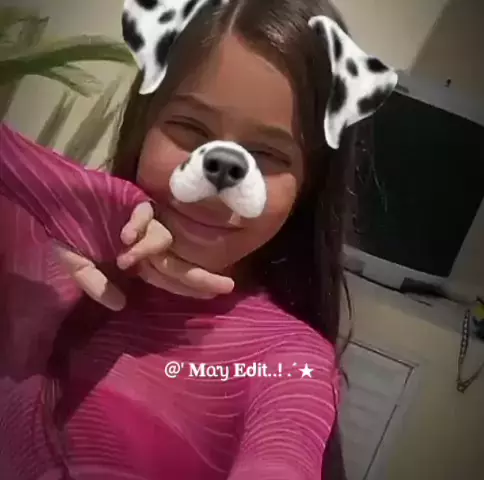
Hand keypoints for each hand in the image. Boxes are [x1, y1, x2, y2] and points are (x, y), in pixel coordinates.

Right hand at [56, 202, 234, 309]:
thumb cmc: (68, 233)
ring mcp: (142, 223)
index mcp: (136, 261)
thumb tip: (121, 305)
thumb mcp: (77, 266)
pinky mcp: (133, 200)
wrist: (55, 198)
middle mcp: (145, 244)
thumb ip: (96, 285)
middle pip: (177, 262)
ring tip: (126, 259)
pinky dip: (139, 224)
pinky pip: (145, 213)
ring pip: (162, 238)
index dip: (188, 287)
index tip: (212, 296)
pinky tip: (126, 236)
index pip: (168, 277)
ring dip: (150, 250)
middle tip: (225, 288)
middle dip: (199, 277)